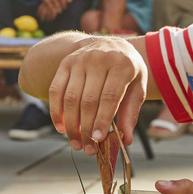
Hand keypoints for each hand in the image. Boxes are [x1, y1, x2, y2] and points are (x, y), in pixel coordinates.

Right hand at [47, 35, 147, 153]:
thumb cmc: (127, 70)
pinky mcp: (65, 63)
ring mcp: (79, 60)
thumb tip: (125, 139)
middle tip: (88, 149)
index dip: (102, 120)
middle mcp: (99, 59)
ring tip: (76, 143)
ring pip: (70, 97)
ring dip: (71, 124)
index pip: (109, 96)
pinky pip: (56, 89)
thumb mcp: (137, 86)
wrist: (110, 44)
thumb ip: (131, 111)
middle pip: (88, 100)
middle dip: (86, 128)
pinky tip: (60, 127)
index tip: (98, 140)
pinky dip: (56, 110)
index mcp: (122, 64)